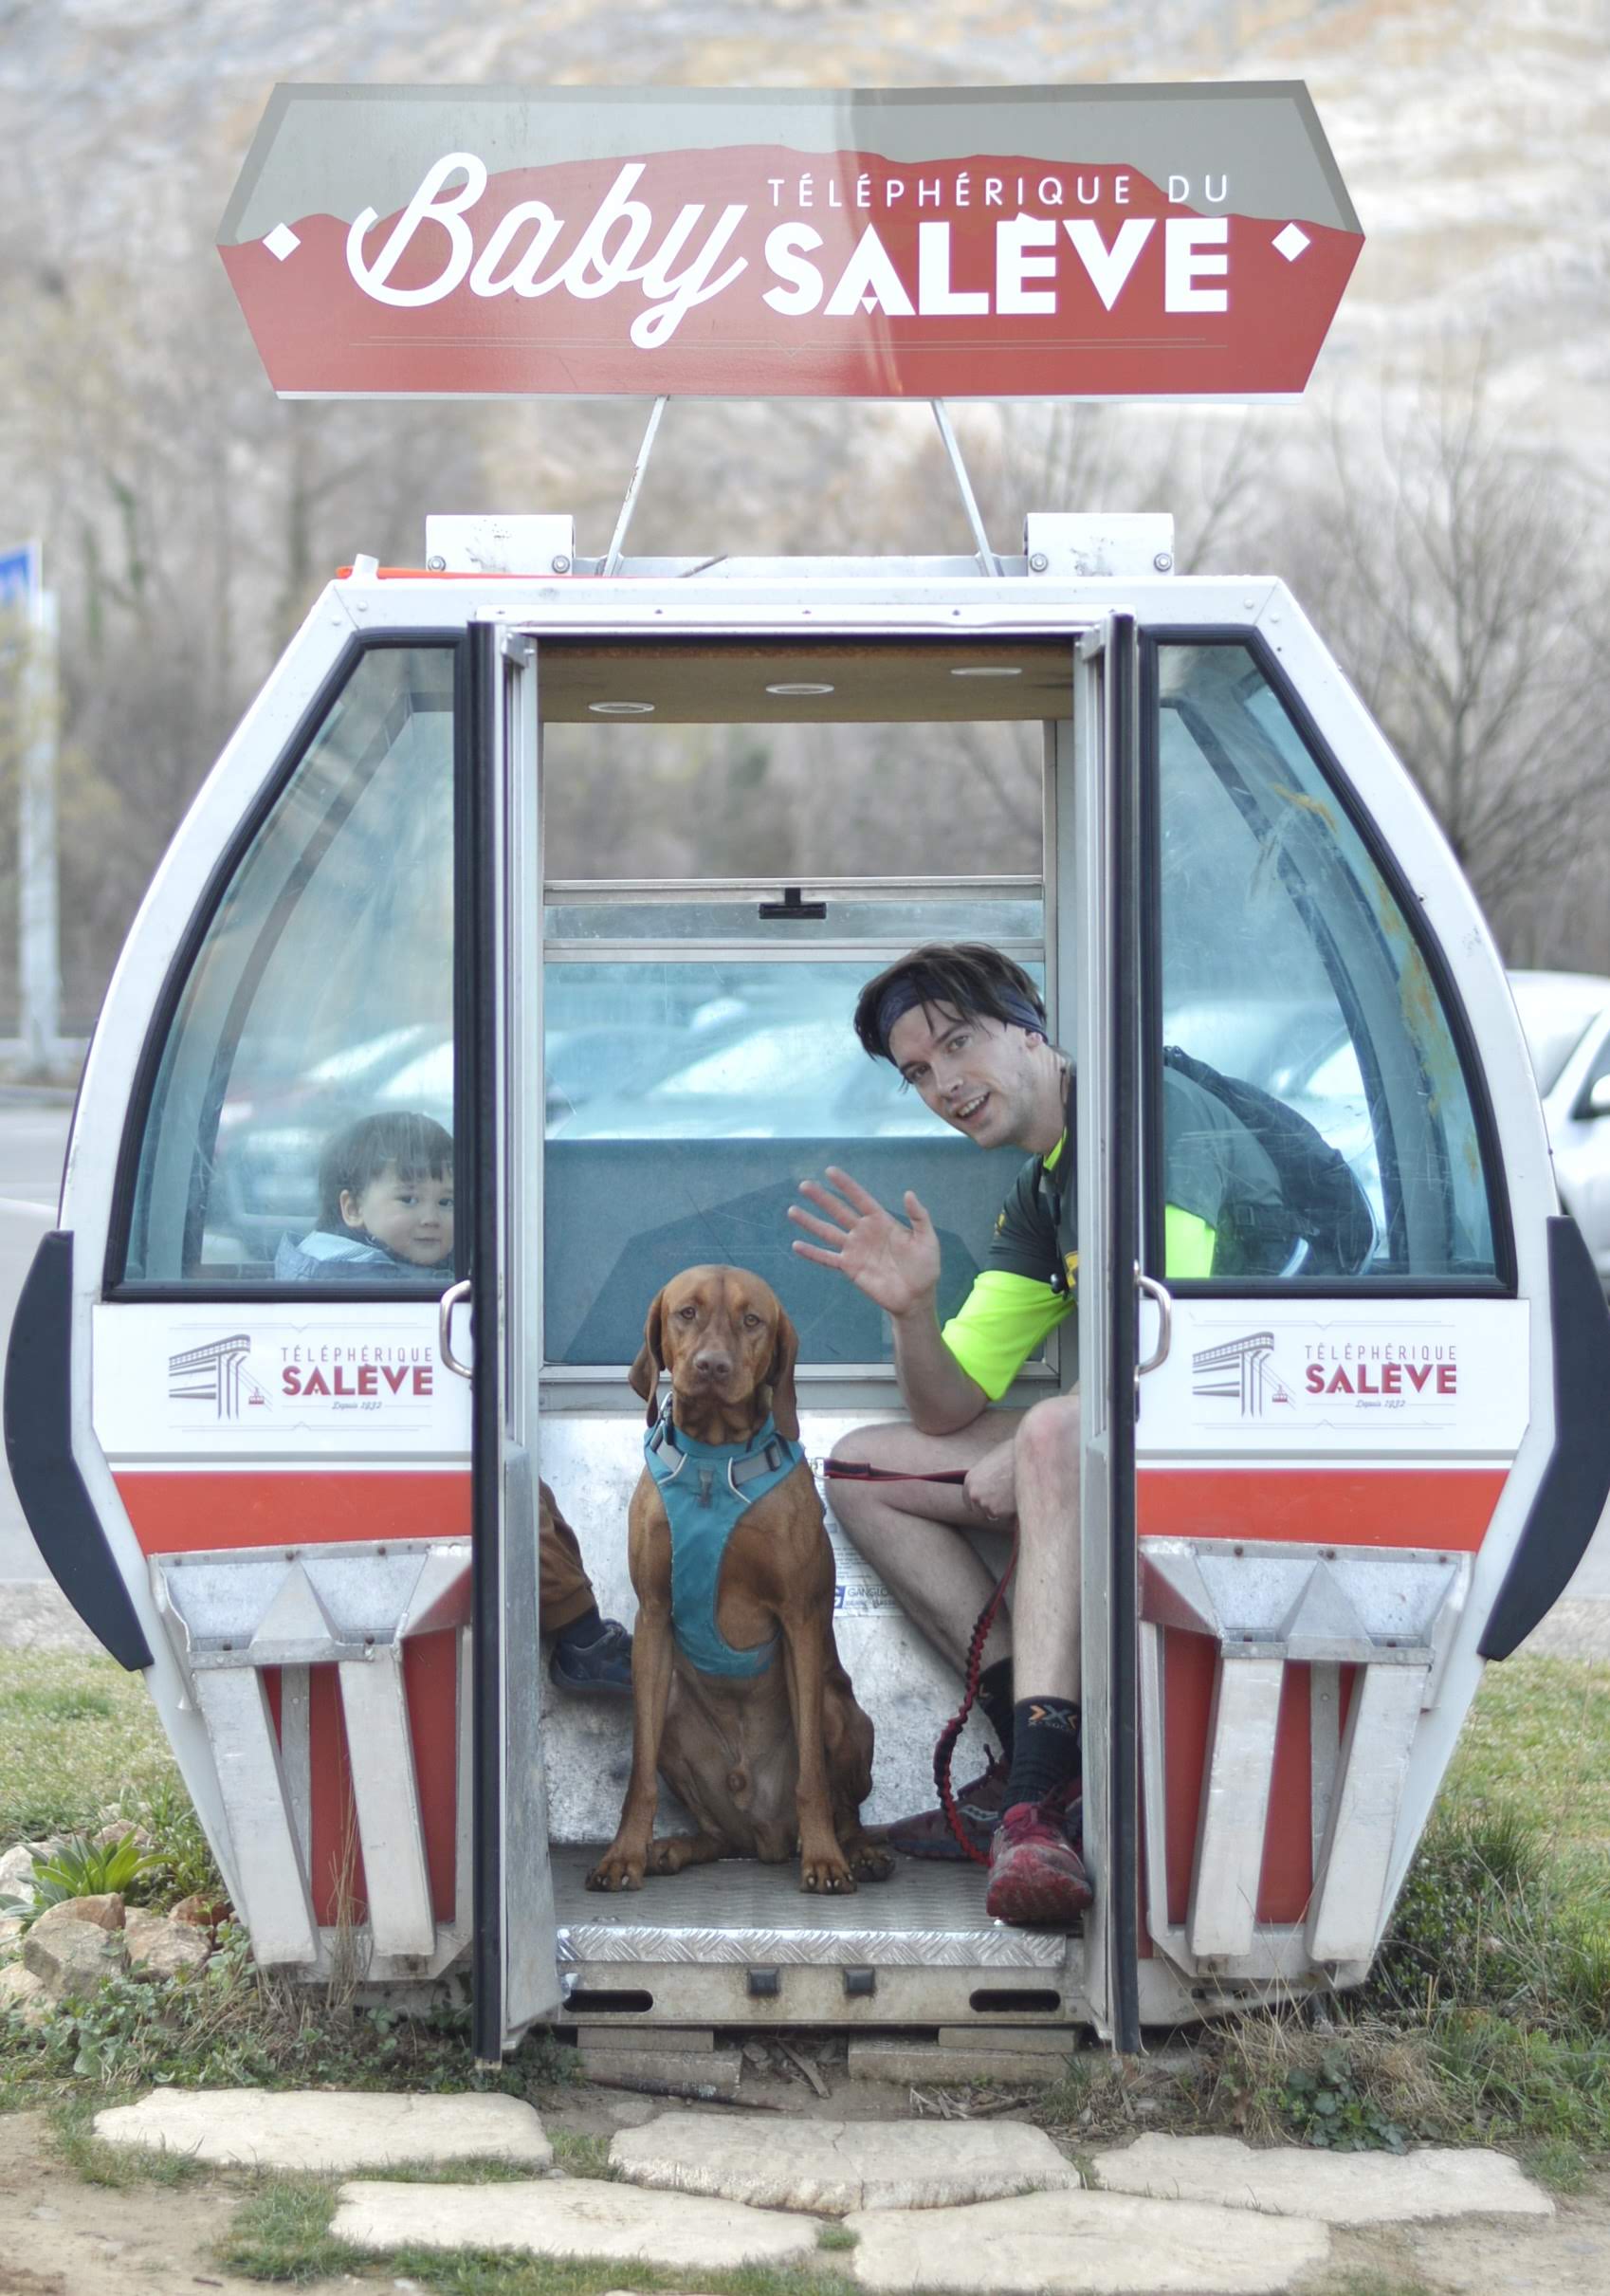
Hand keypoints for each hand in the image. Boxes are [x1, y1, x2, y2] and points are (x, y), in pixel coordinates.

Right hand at [787, 1166, 940, 1318]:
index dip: (846, 1185)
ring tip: (792, 1210)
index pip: (860, 1199)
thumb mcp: (927, 1239)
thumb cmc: (924, 1267)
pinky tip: (796, 1245)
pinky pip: (827, 1258)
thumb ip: (919, 1216)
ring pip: (828, 1232)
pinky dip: (812, 1253)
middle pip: (839, 1211)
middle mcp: (863, 1232)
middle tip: (804, 1185)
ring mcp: (854, 1249)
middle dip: (822, 1198)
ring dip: (810, 1222)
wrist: (916, 1297)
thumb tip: (908, 1193)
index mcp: (881, 1221)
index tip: (830, 1171)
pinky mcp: (849, 1268)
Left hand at [963, 1437, 1016, 1525]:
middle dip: (991, 1507)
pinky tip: (1018, 1498)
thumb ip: (986, 1473)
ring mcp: (985, 1504)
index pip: (968, 1500)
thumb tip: (988, 1480)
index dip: (980, 1501)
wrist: (1028, 1460)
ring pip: (994, 1514)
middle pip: (980, 1511)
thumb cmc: (1013, 1455)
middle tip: (1004, 1499)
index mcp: (970, 1480)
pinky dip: (1012, 1512)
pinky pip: (1005, 1517)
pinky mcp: (998, 1512)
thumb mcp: (994, 1459)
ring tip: (1013, 1495)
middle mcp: (974, 1494)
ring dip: (1002, 1510)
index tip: (988, 1501)